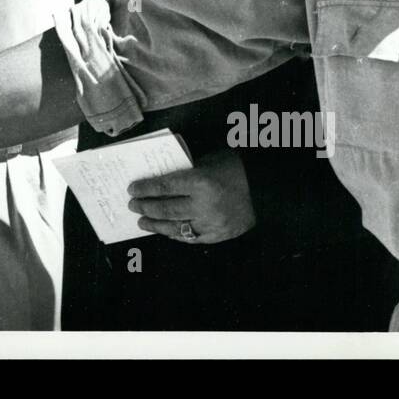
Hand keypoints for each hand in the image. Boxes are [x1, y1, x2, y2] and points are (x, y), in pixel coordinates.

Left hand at [127, 147, 256, 244]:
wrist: (265, 189)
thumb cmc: (236, 168)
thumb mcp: (209, 160)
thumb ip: (187, 170)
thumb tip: (163, 179)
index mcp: (201, 181)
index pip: (164, 186)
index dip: (146, 189)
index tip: (132, 189)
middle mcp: (204, 205)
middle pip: (166, 208)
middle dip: (145, 206)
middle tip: (132, 205)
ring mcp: (211, 223)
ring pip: (176, 227)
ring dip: (156, 224)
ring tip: (142, 221)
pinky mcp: (218, 235)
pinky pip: (191, 237)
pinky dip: (176, 234)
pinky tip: (165, 231)